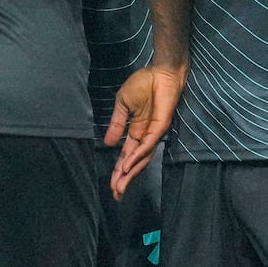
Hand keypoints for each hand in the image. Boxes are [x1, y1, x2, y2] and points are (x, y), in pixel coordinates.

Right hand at [105, 64, 186, 197]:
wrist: (159, 72)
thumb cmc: (143, 84)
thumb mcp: (123, 105)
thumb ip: (117, 125)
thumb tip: (107, 144)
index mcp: (136, 131)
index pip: (127, 155)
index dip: (119, 170)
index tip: (112, 185)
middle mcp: (145, 137)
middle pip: (134, 163)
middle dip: (124, 179)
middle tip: (115, 194)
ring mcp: (153, 134)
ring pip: (142, 159)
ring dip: (130, 173)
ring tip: (119, 186)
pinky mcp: (160, 127)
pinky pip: (148, 145)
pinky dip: (137, 157)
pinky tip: (127, 166)